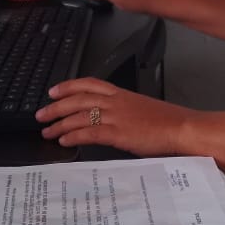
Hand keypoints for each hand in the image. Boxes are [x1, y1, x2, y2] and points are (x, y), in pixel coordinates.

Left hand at [35, 77, 195, 153]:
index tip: (54, 91)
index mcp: (122, 94)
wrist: (183, 128)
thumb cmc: (168, 123)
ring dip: (59, 124)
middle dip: (56, 106)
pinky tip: (64, 140)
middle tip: (41, 114)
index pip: (89, 84)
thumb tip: (111, 121)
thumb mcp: (143, 110)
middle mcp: (115, 102)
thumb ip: (125, 113)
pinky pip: (88, 132)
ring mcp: (115, 116)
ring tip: (47, 131)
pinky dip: (73, 135)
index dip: (69, 86)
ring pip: (79, 116)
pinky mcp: (117, 133)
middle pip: (77, 99)